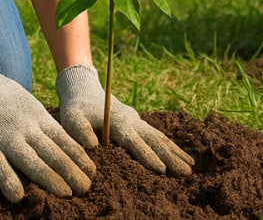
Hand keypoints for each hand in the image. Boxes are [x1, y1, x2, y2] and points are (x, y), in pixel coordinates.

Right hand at [0, 42, 94, 202]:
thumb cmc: (8, 102)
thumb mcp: (33, 110)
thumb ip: (47, 129)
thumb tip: (70, 147)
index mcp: (40, 121)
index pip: (66, 141)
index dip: (80, 159)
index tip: (92, 173)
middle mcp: (28, 130)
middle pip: (54, 154)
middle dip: (72, 172)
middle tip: (86, 188)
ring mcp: (7, 139)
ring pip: (32, 162)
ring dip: (51, 179)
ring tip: (66, 194)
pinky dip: (9, 182)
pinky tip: (18, 197)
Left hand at [55, 63, 192, 176]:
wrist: (83, 89)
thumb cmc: (76, 108)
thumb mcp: (71, 118)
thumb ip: (80, 132)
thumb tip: (94, 147)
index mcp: (117, 123)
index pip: (134, 142)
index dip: (147, 156)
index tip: (161, 170)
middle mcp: (132, 121)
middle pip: (155, 141)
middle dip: (171, 158)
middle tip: (187, 173)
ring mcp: (137, 121)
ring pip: (160, 138)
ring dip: (175, 153)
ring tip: (191, 167)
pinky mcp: (137, 124)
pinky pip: (157, 136)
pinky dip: (170, 147)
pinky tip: (181, 156)